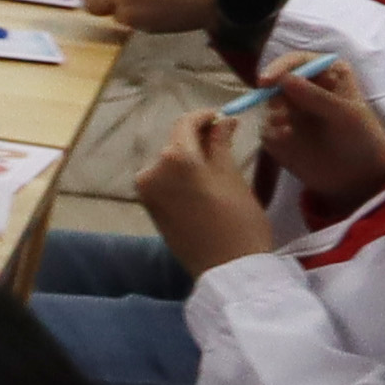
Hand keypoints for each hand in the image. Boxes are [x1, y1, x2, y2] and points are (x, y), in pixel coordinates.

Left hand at [136, 119, 285, 279]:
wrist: (227, 267)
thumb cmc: (238, 219)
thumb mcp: (232, 175)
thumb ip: (220, 144)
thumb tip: (222, 120)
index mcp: (174, 159)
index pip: (185, 123)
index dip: (204, 117)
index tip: (223, 117)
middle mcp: (151, 171)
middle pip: (176, 143)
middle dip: (199, 139)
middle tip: (227, 140)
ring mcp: (146, 191)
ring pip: (170, 162)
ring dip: (191, 158)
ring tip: (219, 164)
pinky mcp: (148, 207)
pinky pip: (165, 180)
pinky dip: (182, 175)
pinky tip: (203, 182)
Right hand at [248, 56, 384, 210]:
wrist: (358, 177)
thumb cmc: (361, 139)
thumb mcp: (345, 114)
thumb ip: (316, 96)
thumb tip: (283, 79)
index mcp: (327, 75)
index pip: (297, 61)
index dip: (280, 67)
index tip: (266, 81)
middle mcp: (306, 89)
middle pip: (276, 81)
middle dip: (274, 94)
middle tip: (281, 111)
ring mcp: (292, 112)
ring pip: (268, 104)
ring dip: (274, 114)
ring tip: (288, 130)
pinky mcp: (280, 134)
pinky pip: (265, 127)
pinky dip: (272, 131)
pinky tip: (287, 140)